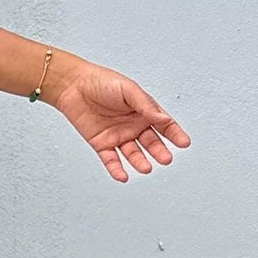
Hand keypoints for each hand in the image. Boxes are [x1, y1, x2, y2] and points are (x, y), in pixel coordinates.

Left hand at [49, 61, 189, 183]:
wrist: (73, 85)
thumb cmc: (101, 82)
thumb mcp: (128, 90)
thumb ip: (145, 105)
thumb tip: (162, 119)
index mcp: (144, 111)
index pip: (164, 125)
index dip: (175, 134)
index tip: (184, 143)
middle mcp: (133, 126)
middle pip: (151, 143)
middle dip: (159, 152)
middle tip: (166, 159)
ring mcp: (118, 136)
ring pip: (133, 154)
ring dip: (140, 162)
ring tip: (146, 168)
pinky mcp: (101, 144)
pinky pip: (111, 160)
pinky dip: (117, 169)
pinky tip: (123, 176)